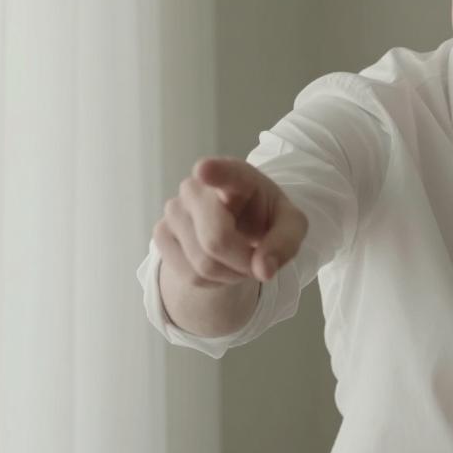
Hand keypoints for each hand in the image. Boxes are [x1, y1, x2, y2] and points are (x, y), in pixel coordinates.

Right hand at [153, 157, 307, 285]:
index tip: (205, 170)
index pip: (223, 172)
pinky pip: (189, 275)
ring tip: (240, 260)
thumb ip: (285, 243)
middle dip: (243, 263)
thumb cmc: (265, 218)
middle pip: (216, 240)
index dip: (214, 172)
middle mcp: (197, 188)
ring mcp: (174, 210)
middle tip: (258, 262)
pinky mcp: (161, 234)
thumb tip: (263, 270)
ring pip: (203, 264)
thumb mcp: (290, 226)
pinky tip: (220, 265)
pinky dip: (213, 281)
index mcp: (235, 176)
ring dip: (231, 275)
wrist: (239, 225)